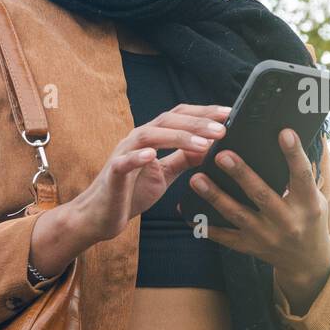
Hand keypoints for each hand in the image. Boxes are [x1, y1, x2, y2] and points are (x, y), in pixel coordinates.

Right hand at [64, 103, 231, 245]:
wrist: (101, 216)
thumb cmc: (132, 192)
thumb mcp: (165, 173)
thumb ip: (184, 158)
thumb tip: (209, 146)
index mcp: (152, 137)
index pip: (179, 116)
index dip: (202, 112)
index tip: (228, 113)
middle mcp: (137, 139)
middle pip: (168, 120)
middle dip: (197, 123)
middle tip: (223, 128)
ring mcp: (123, 154)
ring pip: (150, 135)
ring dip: (178, 137)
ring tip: (203, 143)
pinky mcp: (113, 173)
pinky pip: (124, 162)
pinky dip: (137, 157)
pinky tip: (152, 155)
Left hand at [180, 128, 329, 288]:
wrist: (307, 261)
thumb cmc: (310, 219)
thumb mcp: (315, 198)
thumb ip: (300, 178)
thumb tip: (282, 142)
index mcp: (309, 205)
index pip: (302, 176)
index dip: (294, 154)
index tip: (285, 132)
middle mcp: (288, 222)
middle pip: (262, 195)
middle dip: (241, 174)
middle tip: (222, 155)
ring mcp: (267, 237)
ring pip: (237, 215)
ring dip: (215, 196)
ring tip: (196, 178)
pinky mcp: (251, 247)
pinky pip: (225, 237)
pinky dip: (207, 226)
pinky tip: (190, 214)